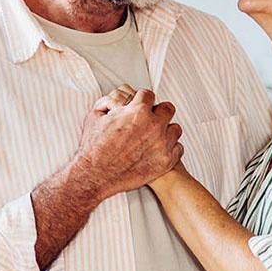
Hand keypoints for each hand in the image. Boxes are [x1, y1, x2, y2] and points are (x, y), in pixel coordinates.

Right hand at [74, 86, 183, 200]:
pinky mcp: (165, 161)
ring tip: (155, 137)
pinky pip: (178, 148)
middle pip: (167, 108)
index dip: (141, 99)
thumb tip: (117, 100)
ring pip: (175, 128)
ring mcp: (162, 144)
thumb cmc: (93, 148)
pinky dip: (170, 149)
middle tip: (149, 120)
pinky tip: (158, 150)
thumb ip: (110, 103)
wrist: (95, 175)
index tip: (140, 105)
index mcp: (138, 111)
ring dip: (165, 131)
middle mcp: (153, 125)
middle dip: (157, 112)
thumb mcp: (95, 116)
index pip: (148, 95)